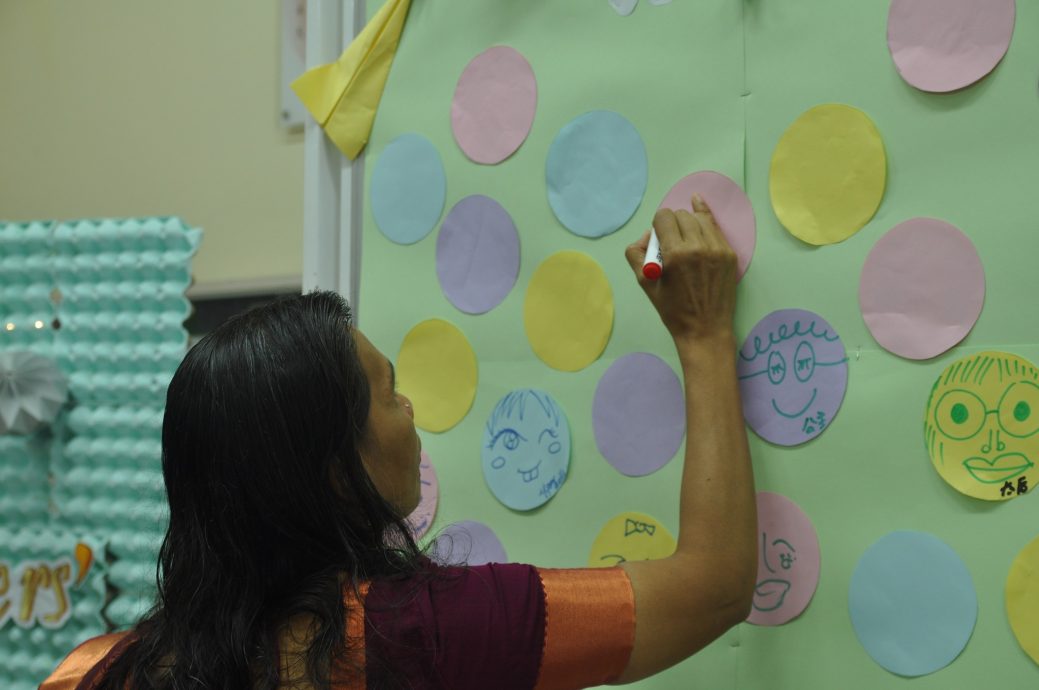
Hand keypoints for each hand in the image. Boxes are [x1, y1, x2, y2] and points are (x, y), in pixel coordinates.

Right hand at [624, 194, 737, 346]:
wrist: (705, 330)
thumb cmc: (673, 310)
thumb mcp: (645, 283)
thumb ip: (636, 253)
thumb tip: (647, 235)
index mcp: (674, 254)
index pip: (663, 217)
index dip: (657, 224)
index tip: (658, 237)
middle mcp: (697, 246)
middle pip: (681, 215)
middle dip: (672, 223)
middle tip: (670, 241)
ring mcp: (716, 249)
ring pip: (699, 218)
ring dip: (688, 222)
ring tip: (685, 237)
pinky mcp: (729, 254)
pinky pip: (714, 227)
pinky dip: (704, 222)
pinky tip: (698, 205)